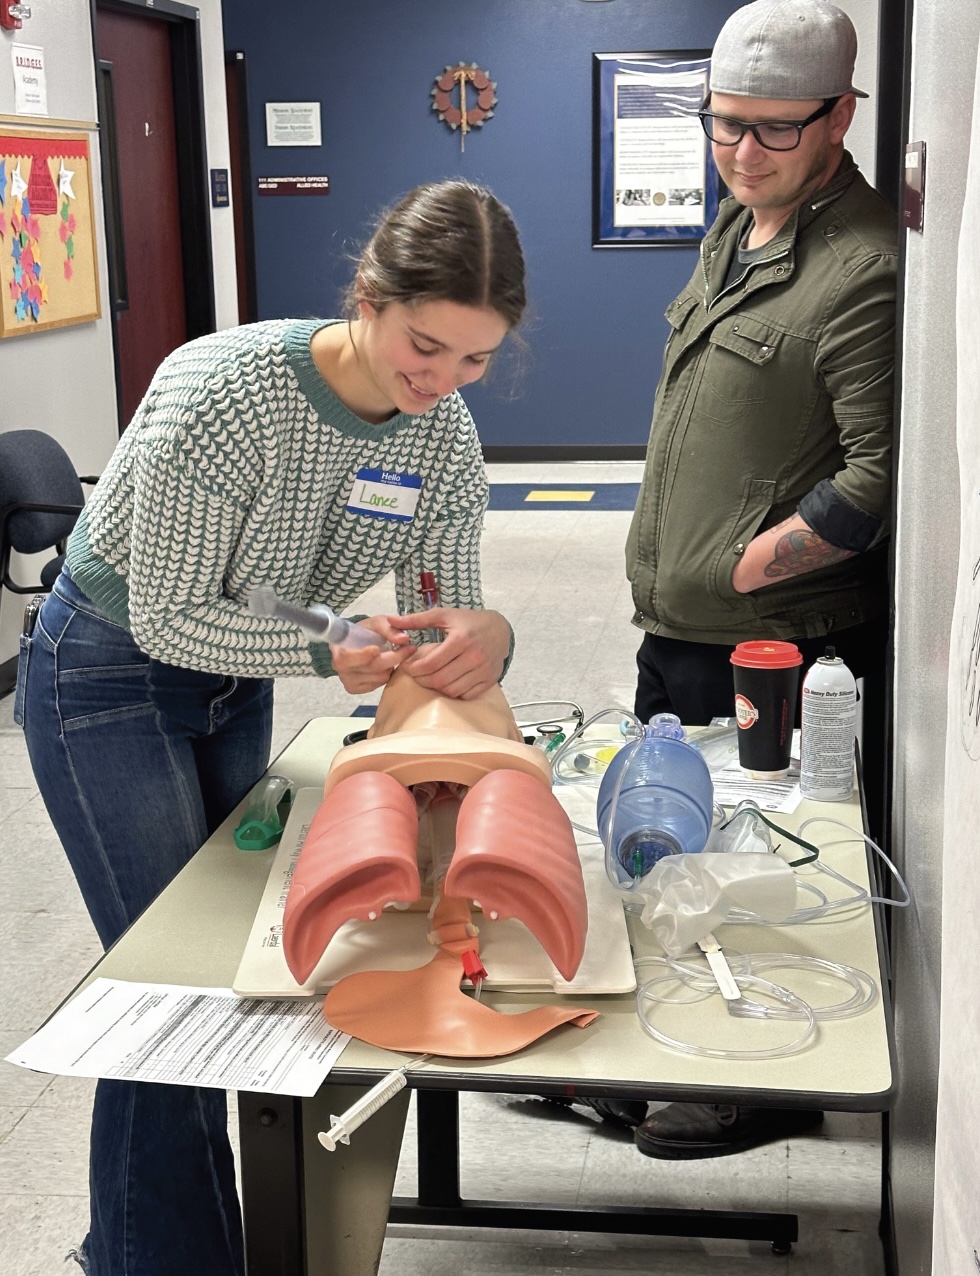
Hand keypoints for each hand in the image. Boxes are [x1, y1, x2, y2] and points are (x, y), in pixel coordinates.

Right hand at [329, 615, 414, 694]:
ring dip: (391, 666)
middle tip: (409, 649)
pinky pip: (378, 685)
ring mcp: (348, 680)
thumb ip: (389, 629)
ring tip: (393, 655)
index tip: (377, 649)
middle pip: (369, 668)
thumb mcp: (378, 623)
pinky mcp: (356, 689)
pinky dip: (386, 675)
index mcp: (338, 648)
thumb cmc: (367, 631)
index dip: (362, 656)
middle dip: (392, 658)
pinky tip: (386, 666)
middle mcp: (339, 667)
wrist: (361, 643)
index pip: (346, 658)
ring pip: (377, 678)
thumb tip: (403, 639)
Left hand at [388, 608, 511, 699]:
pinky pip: (467, 695)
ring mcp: (484, 670)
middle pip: (440, 680)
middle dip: (422, 680)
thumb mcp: (444, 615)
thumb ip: (416, 619)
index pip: (431, 664)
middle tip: (415, 674)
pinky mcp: (490, 680)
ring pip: (452, 690)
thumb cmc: (468, 621)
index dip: (414, 669)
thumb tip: (391, 620)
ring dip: (436, 687)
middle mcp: (474, 657)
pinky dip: (454, 692)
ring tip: (430, 677)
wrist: (500, 628)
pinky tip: (447, 682)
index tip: (406, 667)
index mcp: (461, 640)